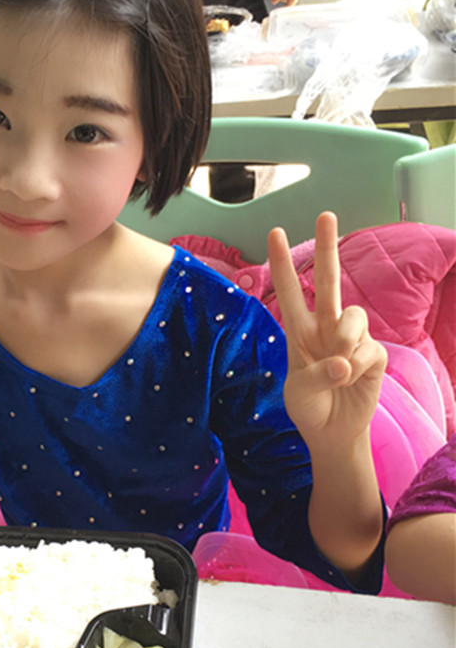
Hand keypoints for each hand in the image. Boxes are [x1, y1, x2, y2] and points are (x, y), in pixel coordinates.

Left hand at [267, 212, 386, 449]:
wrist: (333, 432)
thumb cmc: (309, 407)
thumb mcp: (299, 392)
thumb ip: (317, 375)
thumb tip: (344, 361)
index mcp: (299, 331)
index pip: (289, 291)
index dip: (282, 263)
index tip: (274, 232)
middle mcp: (325, 327)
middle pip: (329, 280)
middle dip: (327, 246)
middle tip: (325, 214)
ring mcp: (351, 338)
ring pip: (352, 316)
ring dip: (344, 341)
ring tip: (339, 369)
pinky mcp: (374, 353)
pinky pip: (369, 349)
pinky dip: (359, 367)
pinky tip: (354, 380)